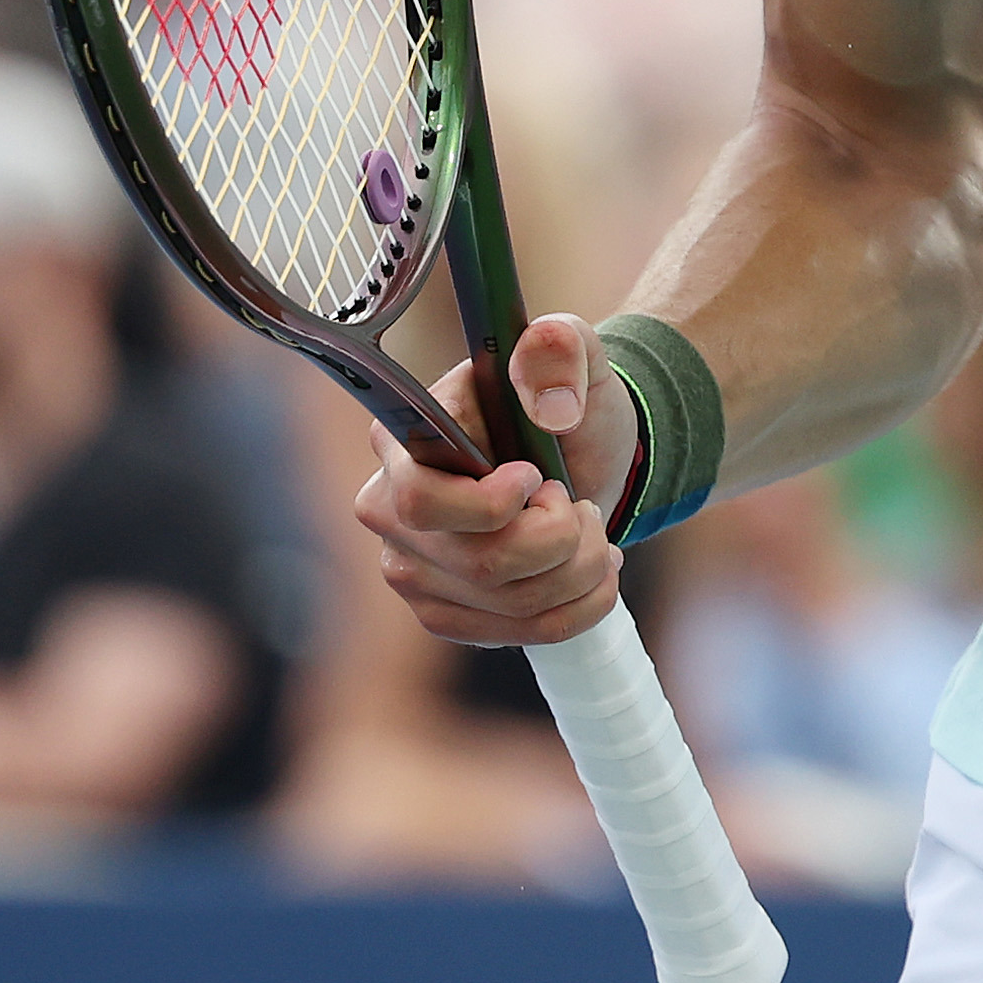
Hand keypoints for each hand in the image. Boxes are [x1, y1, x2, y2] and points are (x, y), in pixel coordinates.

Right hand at [352, 314, 620, 648]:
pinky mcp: (448, 613)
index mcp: (401, 442)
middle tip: (579, 503)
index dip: (491, 504)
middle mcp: (390, 512)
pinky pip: (519, 633)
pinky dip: (578, 607)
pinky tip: (593, 571)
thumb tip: (549, 408)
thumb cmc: (566, 396)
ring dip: (578, 570)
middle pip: (478, 564)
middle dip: (557, 539)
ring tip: (593, 531)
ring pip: (507, 604)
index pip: (418, 502)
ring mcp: (414, 570)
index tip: (537, 475)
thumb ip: (557, 350)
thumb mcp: (574, 351)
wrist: (583, 449)